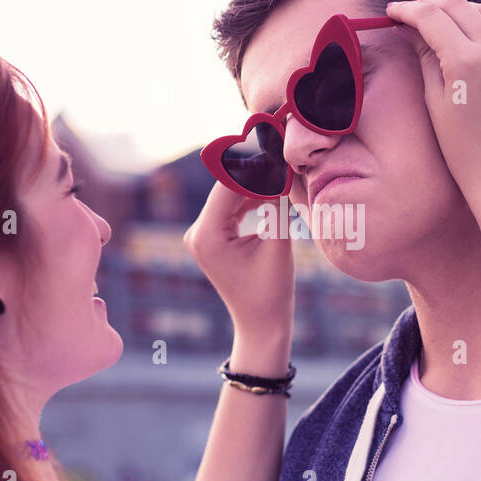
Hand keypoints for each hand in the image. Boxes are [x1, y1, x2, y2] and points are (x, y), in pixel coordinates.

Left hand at [183, 181, 293, 354]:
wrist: (261, 324)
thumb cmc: (272, 291)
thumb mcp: (278, 244)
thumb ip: (278, 205)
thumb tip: (281, 172)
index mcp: (207, 234)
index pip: (228, 186)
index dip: (255, 169)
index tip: (278, 156)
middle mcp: (197, 232)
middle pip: (227, 189)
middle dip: (256, 177)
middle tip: (283, 164)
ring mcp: (201, 235)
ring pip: (230, 197)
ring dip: (255, 188)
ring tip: (282, 178)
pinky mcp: (211, 238)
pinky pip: (230, 210)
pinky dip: (250, 201)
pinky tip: (273, 195)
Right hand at [385, 0, 480, 204]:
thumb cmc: (462, 147)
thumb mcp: (435, 100)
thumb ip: (424, 56)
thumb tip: (407, 28)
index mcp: (467, 62)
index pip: (431, 17)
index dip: (408, 10)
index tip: (392, 11)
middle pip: (459, 6)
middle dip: (431, 5)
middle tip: (413, 13)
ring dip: (462, 12)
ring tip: (443, 22)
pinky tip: (474, 38)